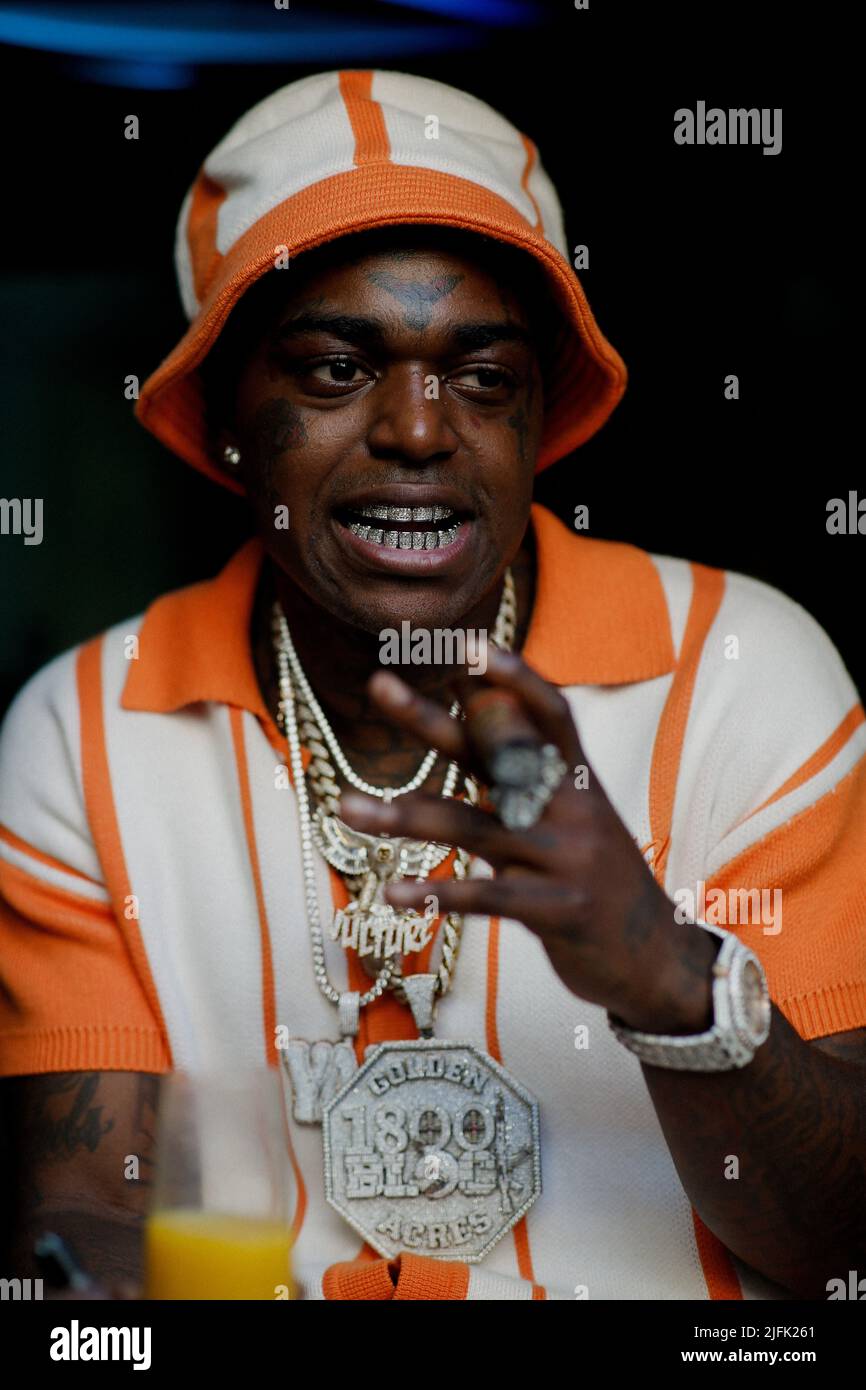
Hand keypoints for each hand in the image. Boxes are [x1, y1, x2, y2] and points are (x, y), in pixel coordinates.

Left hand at [341, 645, 716, 1034]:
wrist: (656, 959)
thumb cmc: (596, 879)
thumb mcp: (574, 818)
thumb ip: (524, 774)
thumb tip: (474, 705)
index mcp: (578, 782)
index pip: (549, 712)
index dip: (512, 676)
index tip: (464, 643)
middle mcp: (575, 811)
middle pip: (496, 755)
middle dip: (432, 719)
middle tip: (378, 683)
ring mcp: (570, 861)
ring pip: (475, 828)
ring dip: (403, 816)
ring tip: (345, 808)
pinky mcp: (560, 913)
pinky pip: (488, 898)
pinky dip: (438, 894)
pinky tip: (392, 894)